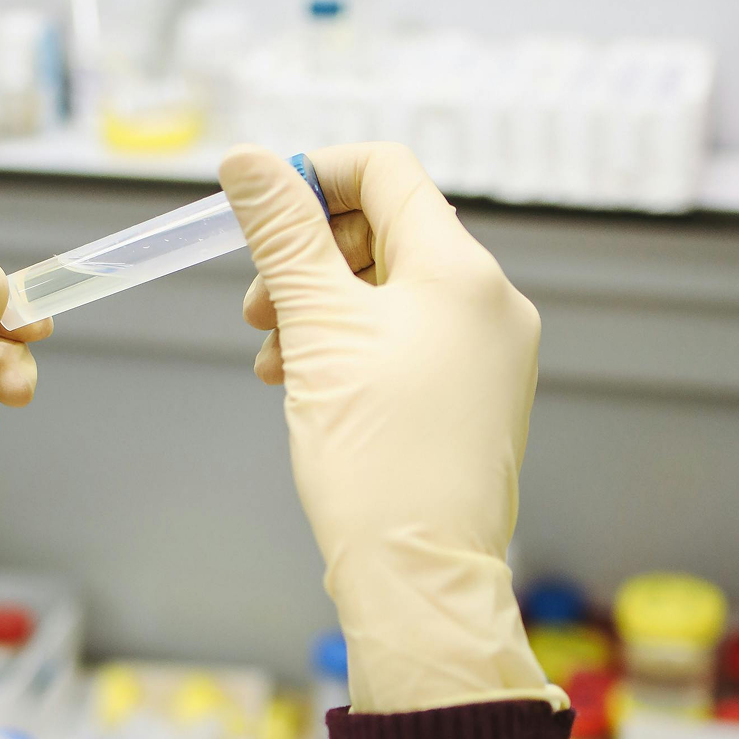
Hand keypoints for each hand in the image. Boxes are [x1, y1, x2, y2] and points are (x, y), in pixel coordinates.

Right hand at [220, 143, 561, 713]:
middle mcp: (490, 302)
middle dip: (308, 258)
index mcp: (461, 270)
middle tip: (258, 309)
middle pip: (385, 232)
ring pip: (390, 292)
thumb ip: (282, 235)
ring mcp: (488, 353)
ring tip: (274, 361)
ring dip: (320, 309)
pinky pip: (408, 342)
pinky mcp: (475, 397)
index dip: (313, 177)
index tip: (259, 217)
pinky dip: (352, 348)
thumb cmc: (374, 459)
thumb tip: (248, 159)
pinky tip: (308, 386)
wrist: (421, 578)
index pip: (386, 172)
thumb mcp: (315, 330)